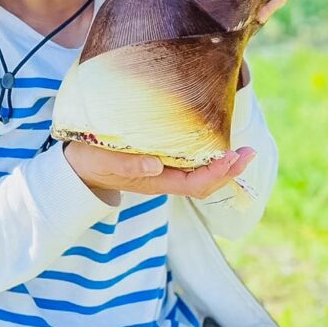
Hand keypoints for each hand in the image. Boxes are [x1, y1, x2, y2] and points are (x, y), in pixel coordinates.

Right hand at [63, 140, 255, 200]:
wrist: (78, 166)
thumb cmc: (91, 162)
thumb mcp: (104, 162)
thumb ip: (128, 165)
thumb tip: (157, 164)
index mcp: (155, 181)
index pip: (194, 184)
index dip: (216, 173)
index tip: (232, 157)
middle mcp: (164, 178)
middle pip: (205, 181)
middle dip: (229, 170)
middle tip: (249, 152)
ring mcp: (163, 170)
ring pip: (201, 173)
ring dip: (223, 163)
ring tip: (241, 149)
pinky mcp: (160, 160)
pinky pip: (191, 162)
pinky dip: (208, 155)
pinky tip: (214, 142)